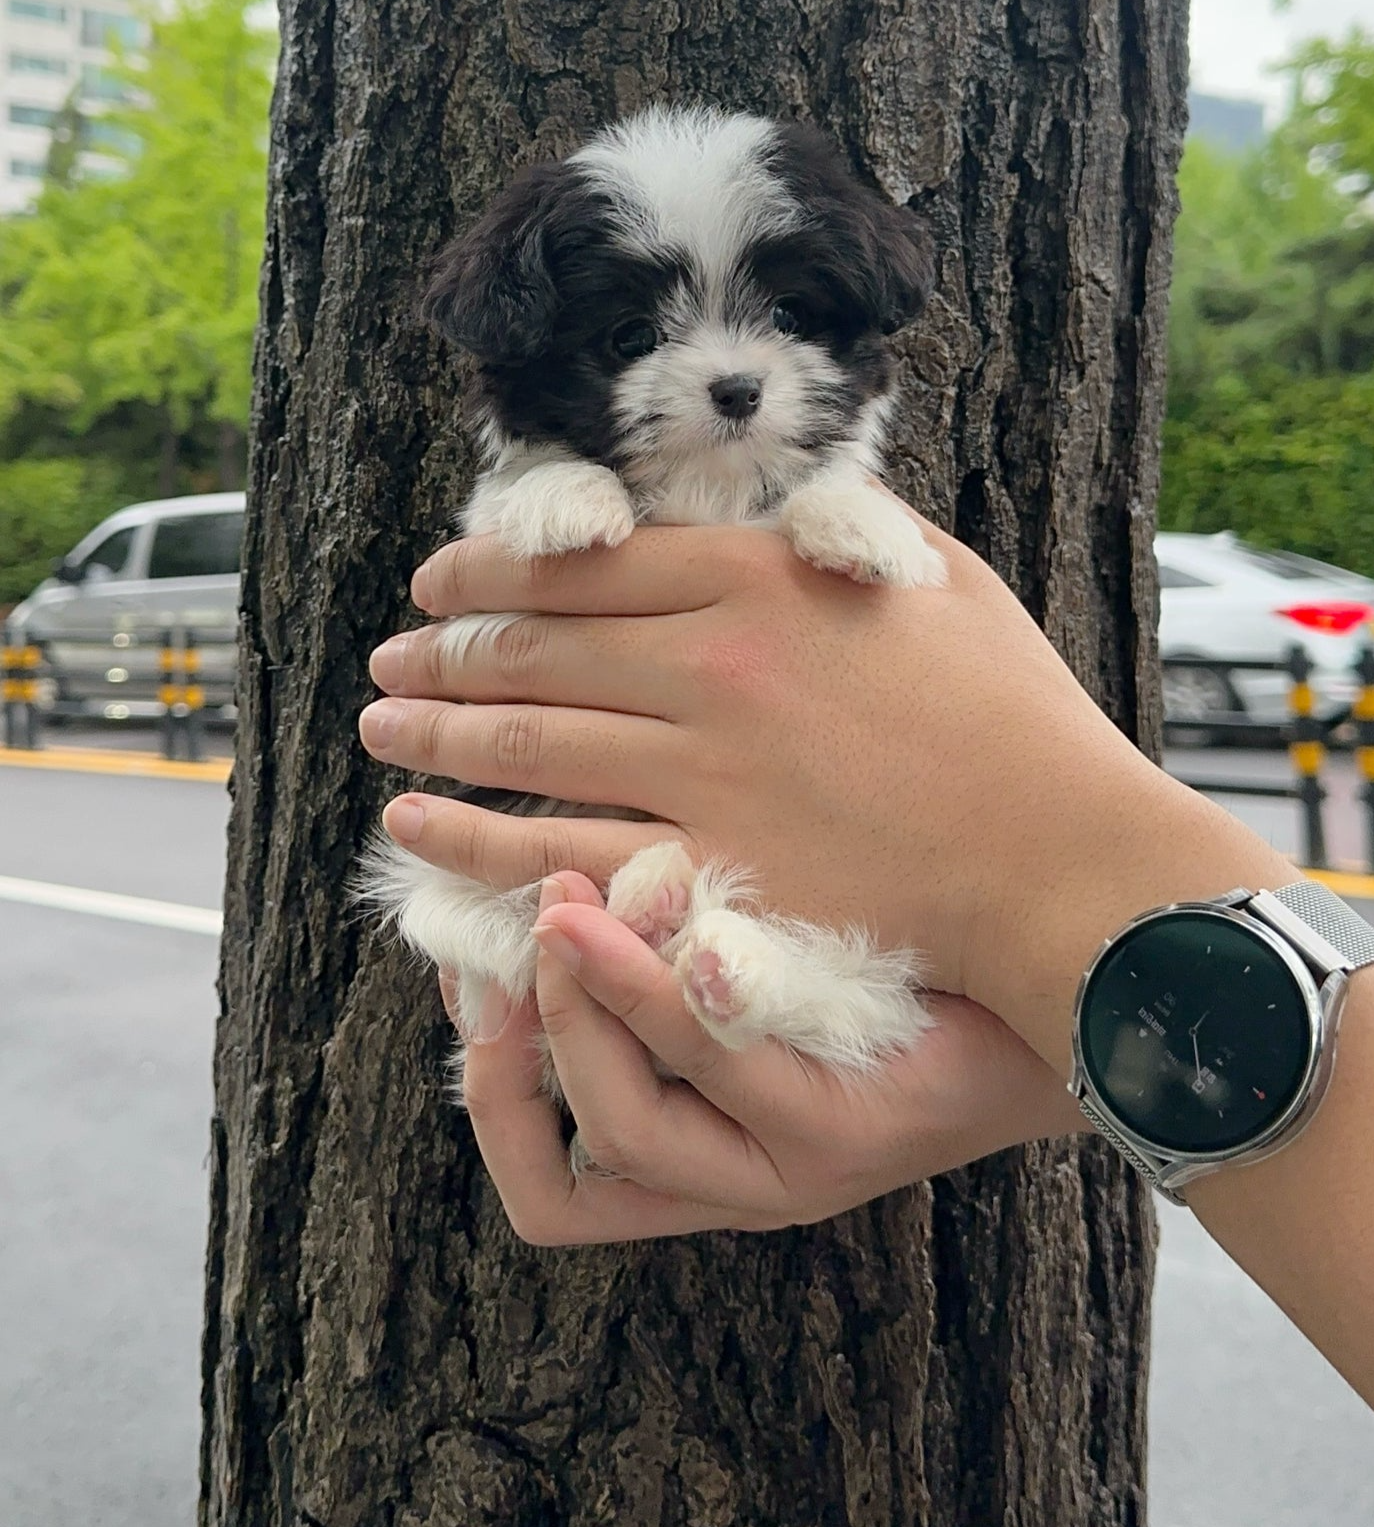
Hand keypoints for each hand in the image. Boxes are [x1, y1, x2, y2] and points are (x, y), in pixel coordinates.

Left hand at [362, 505, 1289, 1065]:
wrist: (1059, 854)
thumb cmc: (1015, 714)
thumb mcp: (933, 576)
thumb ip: (838, 533)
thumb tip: (780, 510)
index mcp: (759, 576)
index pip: (588, 562)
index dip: (493, 568)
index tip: (441, 577)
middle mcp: (710, 662)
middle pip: (538, 644)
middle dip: (444, 646)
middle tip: (390, 653)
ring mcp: (700, 768)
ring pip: (528, 738)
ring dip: (436, 728)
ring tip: (379, 723)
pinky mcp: (704, 867)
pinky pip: (556, 850)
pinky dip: (472, 837)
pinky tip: (412, 826)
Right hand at [454, 871, 1082, 1243]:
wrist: (1057, 971)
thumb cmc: (892, 947)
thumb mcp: (748, 944)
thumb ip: (651, 930)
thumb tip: (529, 862)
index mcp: (701, 1153)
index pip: (547, 1186)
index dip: (487, 1087)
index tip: (466, 970)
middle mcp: (734, 1186)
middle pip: (560, 1191)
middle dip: (506, 1062)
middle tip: (499, 944)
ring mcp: (793, 1171)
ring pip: (629, 1135)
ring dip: (574, 1015)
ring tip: (559, 906)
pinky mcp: (853, 1132)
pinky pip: (726, 1076)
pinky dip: (667, 995)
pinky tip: (654, 902)